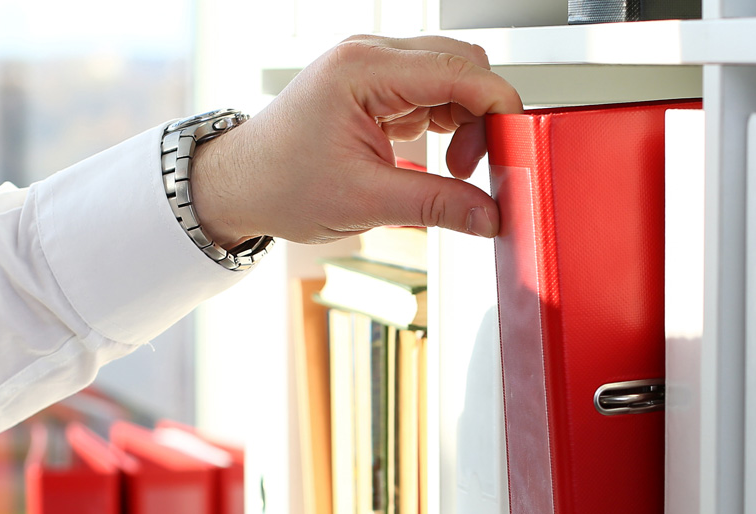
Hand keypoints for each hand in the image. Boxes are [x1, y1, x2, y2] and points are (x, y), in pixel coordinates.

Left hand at [190, 35, 523, 245]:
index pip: (458, 70)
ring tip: (455, 170)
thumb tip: (489, 216)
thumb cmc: (280, 183)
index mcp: (363, 70)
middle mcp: (369, 56)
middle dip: (483, 116)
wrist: (241, 185)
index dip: (498, 107)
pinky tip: (442, 158)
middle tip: (479, 168)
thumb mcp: (366, 202)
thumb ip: (437, 205)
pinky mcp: (376, 84)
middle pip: (462, 64)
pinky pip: (432, 91)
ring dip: (467, 121)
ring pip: (452, 76)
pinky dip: (449, 123)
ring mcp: (372, 66)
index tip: (514, 148)